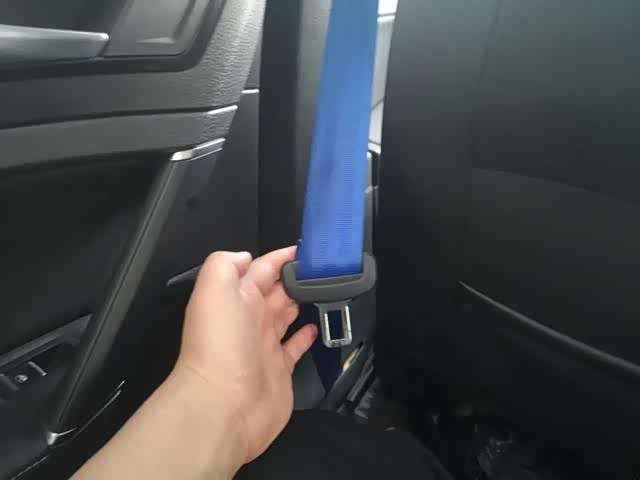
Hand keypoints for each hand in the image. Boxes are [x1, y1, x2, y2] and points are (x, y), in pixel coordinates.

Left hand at [175, 247, 317, 467]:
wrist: (223, 405)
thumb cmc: (221, 343)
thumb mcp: (214, 289)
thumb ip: (226, 264)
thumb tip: (247, 257)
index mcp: (236, 297)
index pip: (261, 268)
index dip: (282, 256)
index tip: (307, 248)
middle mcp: (250, 318)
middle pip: (277, 290)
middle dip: (297, 277)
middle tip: (325, 268)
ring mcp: (265, 345)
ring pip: (286, 314)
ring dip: (302, 301)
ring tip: (326, 291)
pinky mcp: (280, 369)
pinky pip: (295, 346)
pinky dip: (306, 335)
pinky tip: (317, 326)